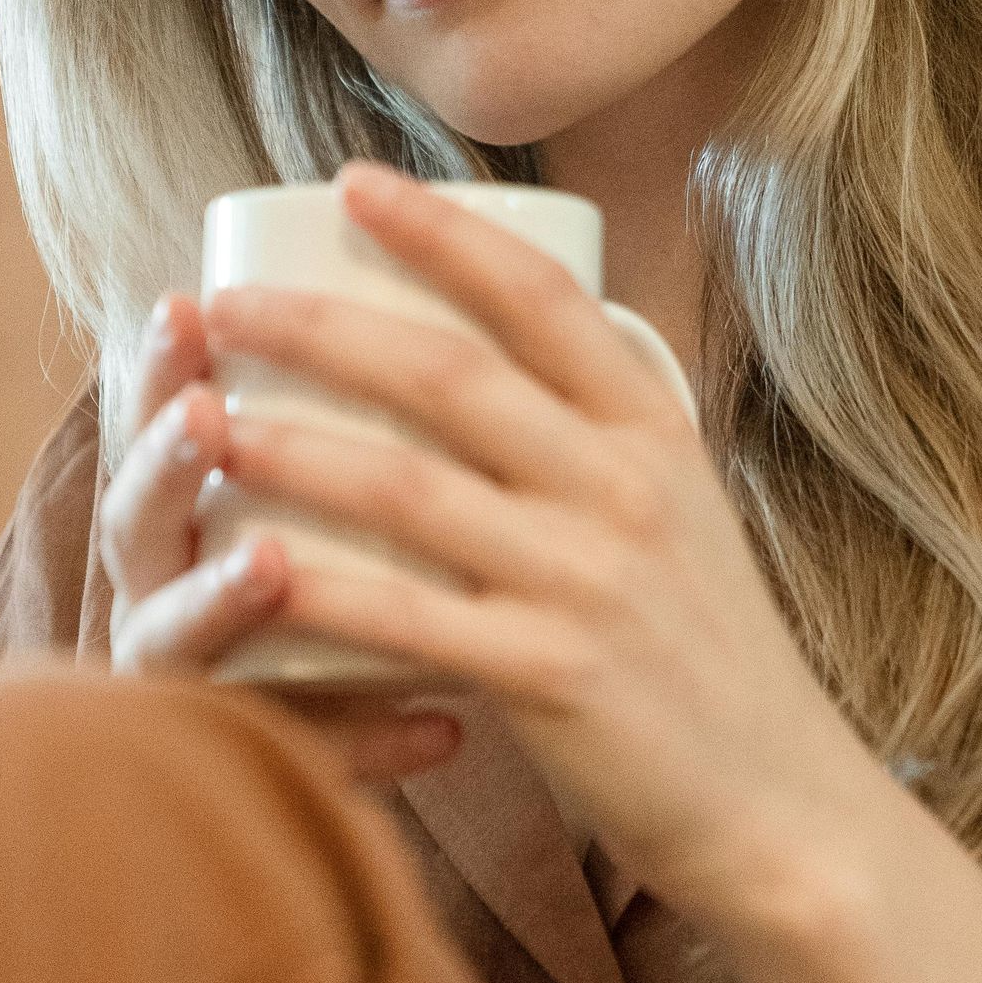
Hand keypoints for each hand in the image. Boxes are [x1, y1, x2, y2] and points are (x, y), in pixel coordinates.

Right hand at [96, 288, 468, 785]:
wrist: (360, 752)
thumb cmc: (365, 585)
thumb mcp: (353, 493)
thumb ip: (375, 410)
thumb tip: (465, 258)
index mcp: (184, 515)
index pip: (151, 428)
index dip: (154, 372)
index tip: (185, 305)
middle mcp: (164, 594)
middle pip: (137, 527)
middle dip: (165, 468)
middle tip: (205, 415)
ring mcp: (197, 690)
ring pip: (182, 645)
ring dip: (223, 602)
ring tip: (269, 563)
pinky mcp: (261, 774)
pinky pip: (307, 758)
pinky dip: (368, 742)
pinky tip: (440, 729)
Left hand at [194, 160, 864, 923]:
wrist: (781, 801)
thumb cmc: (704, 647)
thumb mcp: (679, 505)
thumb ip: (597, 429)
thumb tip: (495, 341)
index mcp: (653, 429)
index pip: (540, 296)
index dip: (442, 231)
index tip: (353, 181)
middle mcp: (624, 489)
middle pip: (451, 376)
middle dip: (323, 328)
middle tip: (227, 301)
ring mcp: (588, 582)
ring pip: (409, 489)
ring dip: (291, 445)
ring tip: (201, 417)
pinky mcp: (554, 678)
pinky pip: (408, 619)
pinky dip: (317, 587)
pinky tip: (242, 562)